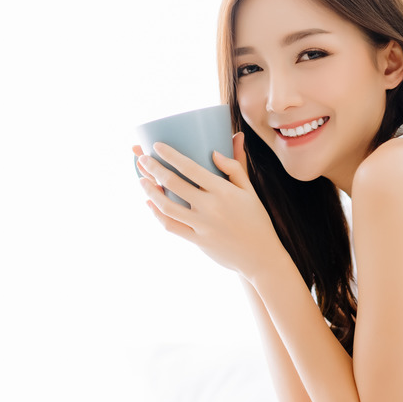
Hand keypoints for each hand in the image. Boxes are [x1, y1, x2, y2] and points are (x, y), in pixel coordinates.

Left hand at [135, 132, 282, 278]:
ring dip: (150, 191)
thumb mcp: (250, 191)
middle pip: (174, 183)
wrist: (260, 256)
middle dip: (153, 168)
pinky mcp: (197, 240)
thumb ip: (234, 168)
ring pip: (167, 206)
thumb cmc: (256, 219)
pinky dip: (157, 214)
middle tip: (141, 159)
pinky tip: (150, 203)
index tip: (157, 146)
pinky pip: (171, 226)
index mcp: (224, 190)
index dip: (171, 155)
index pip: (191, 167)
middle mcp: (211, 206)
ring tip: (142, 180)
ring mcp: (202, 225)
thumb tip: (214, 151)